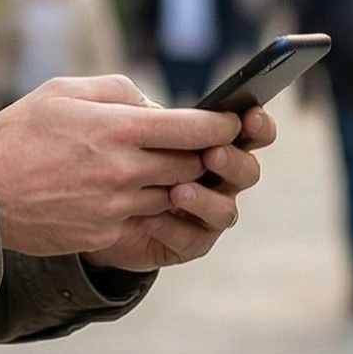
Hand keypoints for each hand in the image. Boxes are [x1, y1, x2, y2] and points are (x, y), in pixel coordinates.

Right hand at [0, 75, 246, 258]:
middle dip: (204, 154)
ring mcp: (116, 206)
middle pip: (192, 165)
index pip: (194, 128)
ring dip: (177, 182)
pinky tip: (132, 193)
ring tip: (165, 167)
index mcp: (118, 128)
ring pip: (173, 194)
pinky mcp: (105, 232)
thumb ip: (118, 91)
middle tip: (205, 145)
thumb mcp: (64, 90)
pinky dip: (148, 205)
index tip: (232, 121)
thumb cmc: (19, 134)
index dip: (223, 125)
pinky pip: (144, 218)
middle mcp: (124, 170)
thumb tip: (154, 105)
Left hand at [83, 103, 275, 272]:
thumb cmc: (120, 157)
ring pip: (226, 211)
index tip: (249, 117)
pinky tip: (150, 219)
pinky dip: (173, 229)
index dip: (258, 126)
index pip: (252, 133)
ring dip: (205, 200)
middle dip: (233, 162)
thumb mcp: (133, 128)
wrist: (94, 206)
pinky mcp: (190, 243)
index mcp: (217, 144)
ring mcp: (209, 214)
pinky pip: (193, 241)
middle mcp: (221, 180)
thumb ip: (152, 116)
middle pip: (247, 172)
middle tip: (211, 154)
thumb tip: (155, 111)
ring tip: (177, 191)